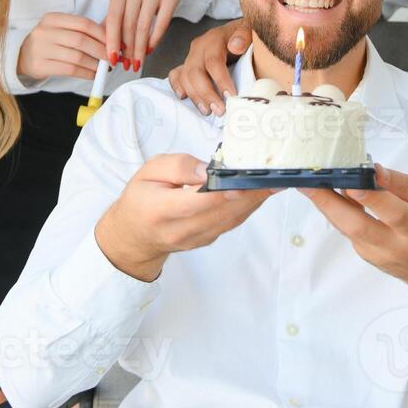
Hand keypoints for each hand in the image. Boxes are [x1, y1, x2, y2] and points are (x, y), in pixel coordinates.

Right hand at [18, 12, 109, 81]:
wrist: (23, 57)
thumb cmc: (50, 42)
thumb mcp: (62, 30)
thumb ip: (84, 30)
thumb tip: (115, 36)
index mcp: (52, 18)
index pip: (83, 23)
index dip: (102, 34)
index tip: (115, 43)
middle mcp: (44, 31)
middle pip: (81, 40)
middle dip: (101, 50)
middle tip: (113, 57)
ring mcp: (40, 49)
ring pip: (77, 56)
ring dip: (95, 64)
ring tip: (104, 68)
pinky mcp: (40, 66)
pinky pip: (70, 70)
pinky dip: (86, 73)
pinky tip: (93, 75)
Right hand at [95, 153, 277, 280]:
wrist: (134, 235)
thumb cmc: (141, 197)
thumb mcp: (149, 170)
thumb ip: (178, 166)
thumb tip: (207, 170)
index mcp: (161, 210)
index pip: (196, 203)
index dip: (223, 193)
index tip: (245, 181)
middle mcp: (180, 230)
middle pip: (221, 213)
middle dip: (250, 195)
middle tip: (274, 177)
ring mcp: (195, 239)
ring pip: (230, 220)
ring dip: (254, 202)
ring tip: (274, 183)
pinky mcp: (206, 240)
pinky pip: (230, 224)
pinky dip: (247, 208)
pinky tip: (259, 193)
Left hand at [104, 0, 183, 73]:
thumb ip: (115, 17)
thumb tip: (104, 44)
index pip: (113, 18)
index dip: (112, 41)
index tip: (111, 58)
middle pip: (128, 24)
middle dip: (127, 49)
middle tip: (126, 65)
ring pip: (144, 26)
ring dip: (140, 49)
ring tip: (137, 62)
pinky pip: (161, 24)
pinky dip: (154, 40)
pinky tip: (149, 49)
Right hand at [166, 17, 250, 115]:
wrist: (238, 33)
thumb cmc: (245, 36)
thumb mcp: (250, 31)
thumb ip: (244, 36)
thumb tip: (235, 46)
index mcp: (214, 38)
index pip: (213, 61)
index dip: (221, 80)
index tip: (231, 96)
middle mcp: (199, 47)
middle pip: (195, 72)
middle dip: (207, 94)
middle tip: (220, 110)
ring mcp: (191, 56)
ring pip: (185, 77)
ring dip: (195, 96)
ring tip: (208, 111)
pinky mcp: (187, 64)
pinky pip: (175, 75)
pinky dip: (177, 87)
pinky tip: (184, 98)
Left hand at [302, 164, 407, 309]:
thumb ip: (403, 183)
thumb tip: (374, 170)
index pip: (391, 213)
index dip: (369, 198)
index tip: (351, 182)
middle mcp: (394, 245)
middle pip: (357, 226)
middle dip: (329, 202)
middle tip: (308, 181)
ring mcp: (376, 254)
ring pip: (346, 228)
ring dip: (324, 205)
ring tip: (307, 182)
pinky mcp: (365, 254)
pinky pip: (347, 230)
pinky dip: (335, 211)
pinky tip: (325, 193)